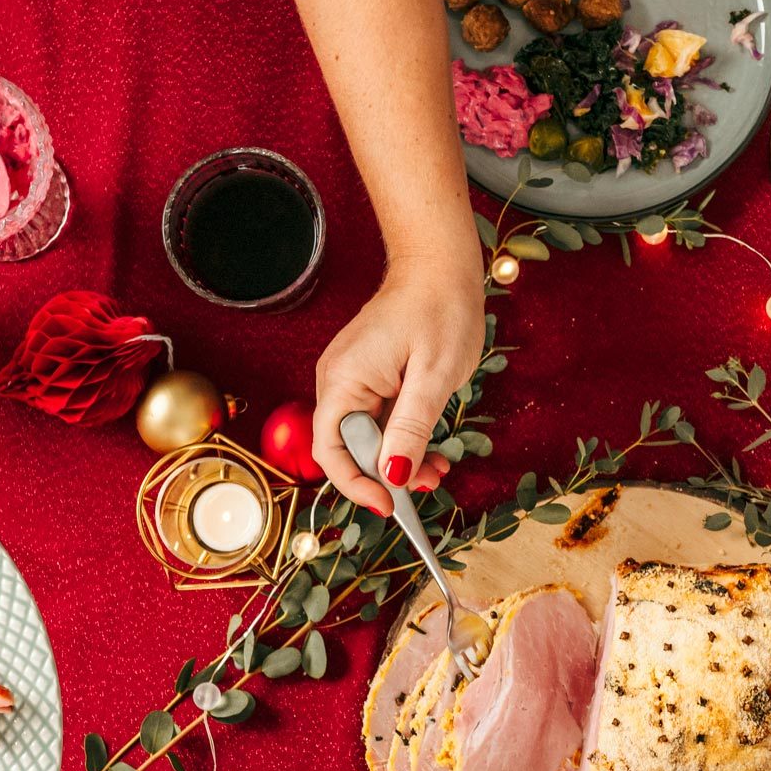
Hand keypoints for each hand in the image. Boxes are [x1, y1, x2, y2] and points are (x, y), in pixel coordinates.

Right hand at [311, 257, 484, 514]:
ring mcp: (351, 379)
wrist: (439, 266)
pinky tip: (430, 449)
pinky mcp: (368, 379)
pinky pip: (377, 422)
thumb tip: (393, 476)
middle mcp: (338, 382)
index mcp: (344, 380)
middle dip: (385, 475)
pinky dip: (402, 440)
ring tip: (438, 469)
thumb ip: (411, 428)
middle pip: (348, 449)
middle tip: (428, 484)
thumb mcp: (434, 376)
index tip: (389, 505)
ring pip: (366, 439)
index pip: (330, 450)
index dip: (355, 484)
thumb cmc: (439, 308)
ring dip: (398, 461)